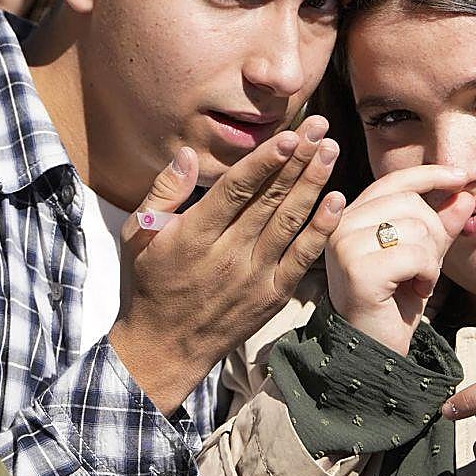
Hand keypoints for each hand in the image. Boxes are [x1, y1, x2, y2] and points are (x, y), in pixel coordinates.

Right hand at [111, 116, 345, 411]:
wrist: (165, 348)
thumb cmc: (150, 284)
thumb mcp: (139, 235)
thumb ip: (164, 192)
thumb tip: (189, 153)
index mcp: (194, 236)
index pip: (236, 190)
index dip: (266, 161)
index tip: (290, 135)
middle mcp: (227, 255)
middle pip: (270, 199)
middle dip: (298, 159)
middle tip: (321, 127)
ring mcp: (254, 277)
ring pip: (290, 222)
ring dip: (313, 184)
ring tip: (331, 151)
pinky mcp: (272, 296)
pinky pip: (302, 258)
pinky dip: (321, 230)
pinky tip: (337, 201)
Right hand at [324, 164, 475, 353]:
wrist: (376, 350)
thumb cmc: (395, 304)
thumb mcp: (423, 257)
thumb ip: (440, 225)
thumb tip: (463, 192)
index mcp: (352, 216)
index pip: (396, 181)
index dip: (432, 175)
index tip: (467, 175)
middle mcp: (341, 225)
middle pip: (411, 204)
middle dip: (434, 235)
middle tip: (425, 269)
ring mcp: (345, 245)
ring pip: (416, 228)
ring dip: (431, 259)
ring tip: (417, 282)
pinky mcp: (357, 268)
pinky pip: (416, 254)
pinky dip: (428, 274)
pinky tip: (416, 290)